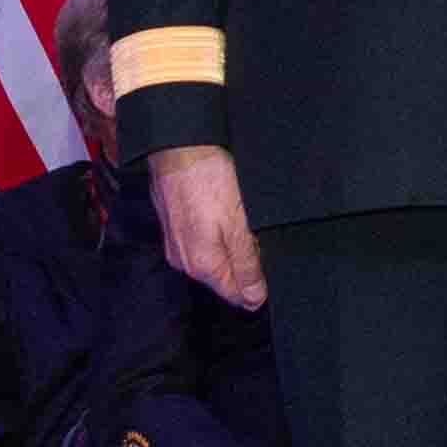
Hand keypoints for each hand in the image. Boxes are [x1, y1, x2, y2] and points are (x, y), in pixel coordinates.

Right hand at [151, 143, 265, 308]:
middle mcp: (184, 261)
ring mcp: (177, 243)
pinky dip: (219, 233)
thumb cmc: (211, 182)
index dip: (259, 285)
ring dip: (234, 246)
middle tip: (261, 236)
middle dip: (248, 264)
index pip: (236, 295)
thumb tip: (255, 300)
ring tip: (244, 222)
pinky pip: (203, 241)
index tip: (271, 263)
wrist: (179, 146)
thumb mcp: (239, 226)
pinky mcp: (175, 225)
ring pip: (215, 258)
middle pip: (226, 277)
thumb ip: (247, 265)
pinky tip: (226, 213)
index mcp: (202, 266)